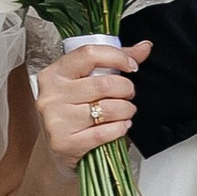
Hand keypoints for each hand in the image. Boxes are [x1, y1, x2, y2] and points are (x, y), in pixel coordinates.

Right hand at [34, 36, 146, 169]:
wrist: (53, 148)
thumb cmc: (70, 111)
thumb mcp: (83, 82)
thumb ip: (112, 62)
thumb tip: (144, 47)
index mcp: (54, 74)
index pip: (89, 54)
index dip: (117, 57)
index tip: (131, 66)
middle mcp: (52, 95)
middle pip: (104, 84)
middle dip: (126, 89)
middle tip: (128, 94)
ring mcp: (57, 120)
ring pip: (108, 109)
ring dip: (126, 110)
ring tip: (126, 111)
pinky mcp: (65, 143)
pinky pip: (105, 133)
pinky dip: (120, 128)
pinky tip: (120, 126)